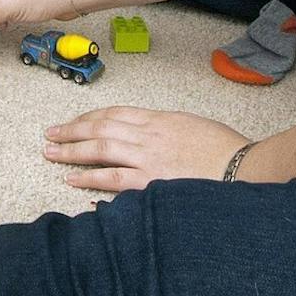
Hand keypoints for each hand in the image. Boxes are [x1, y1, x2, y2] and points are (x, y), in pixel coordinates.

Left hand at [42, 106, 250, 193]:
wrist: (244, 167)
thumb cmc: (225, 149)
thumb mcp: (193, 126)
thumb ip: (167, 127)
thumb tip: (148, 133)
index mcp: (159, 118)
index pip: (115, 113)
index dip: (90, 117)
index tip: (75, 122)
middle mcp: (148, 134)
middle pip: (100, 127)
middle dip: (72, 130)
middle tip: (50, 134)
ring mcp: (147, 157)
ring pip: (99, 148)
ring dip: (71, 150)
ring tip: (50, 152)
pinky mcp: (150, 181)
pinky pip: (112, 177)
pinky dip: (88, 177)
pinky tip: (71, 179)